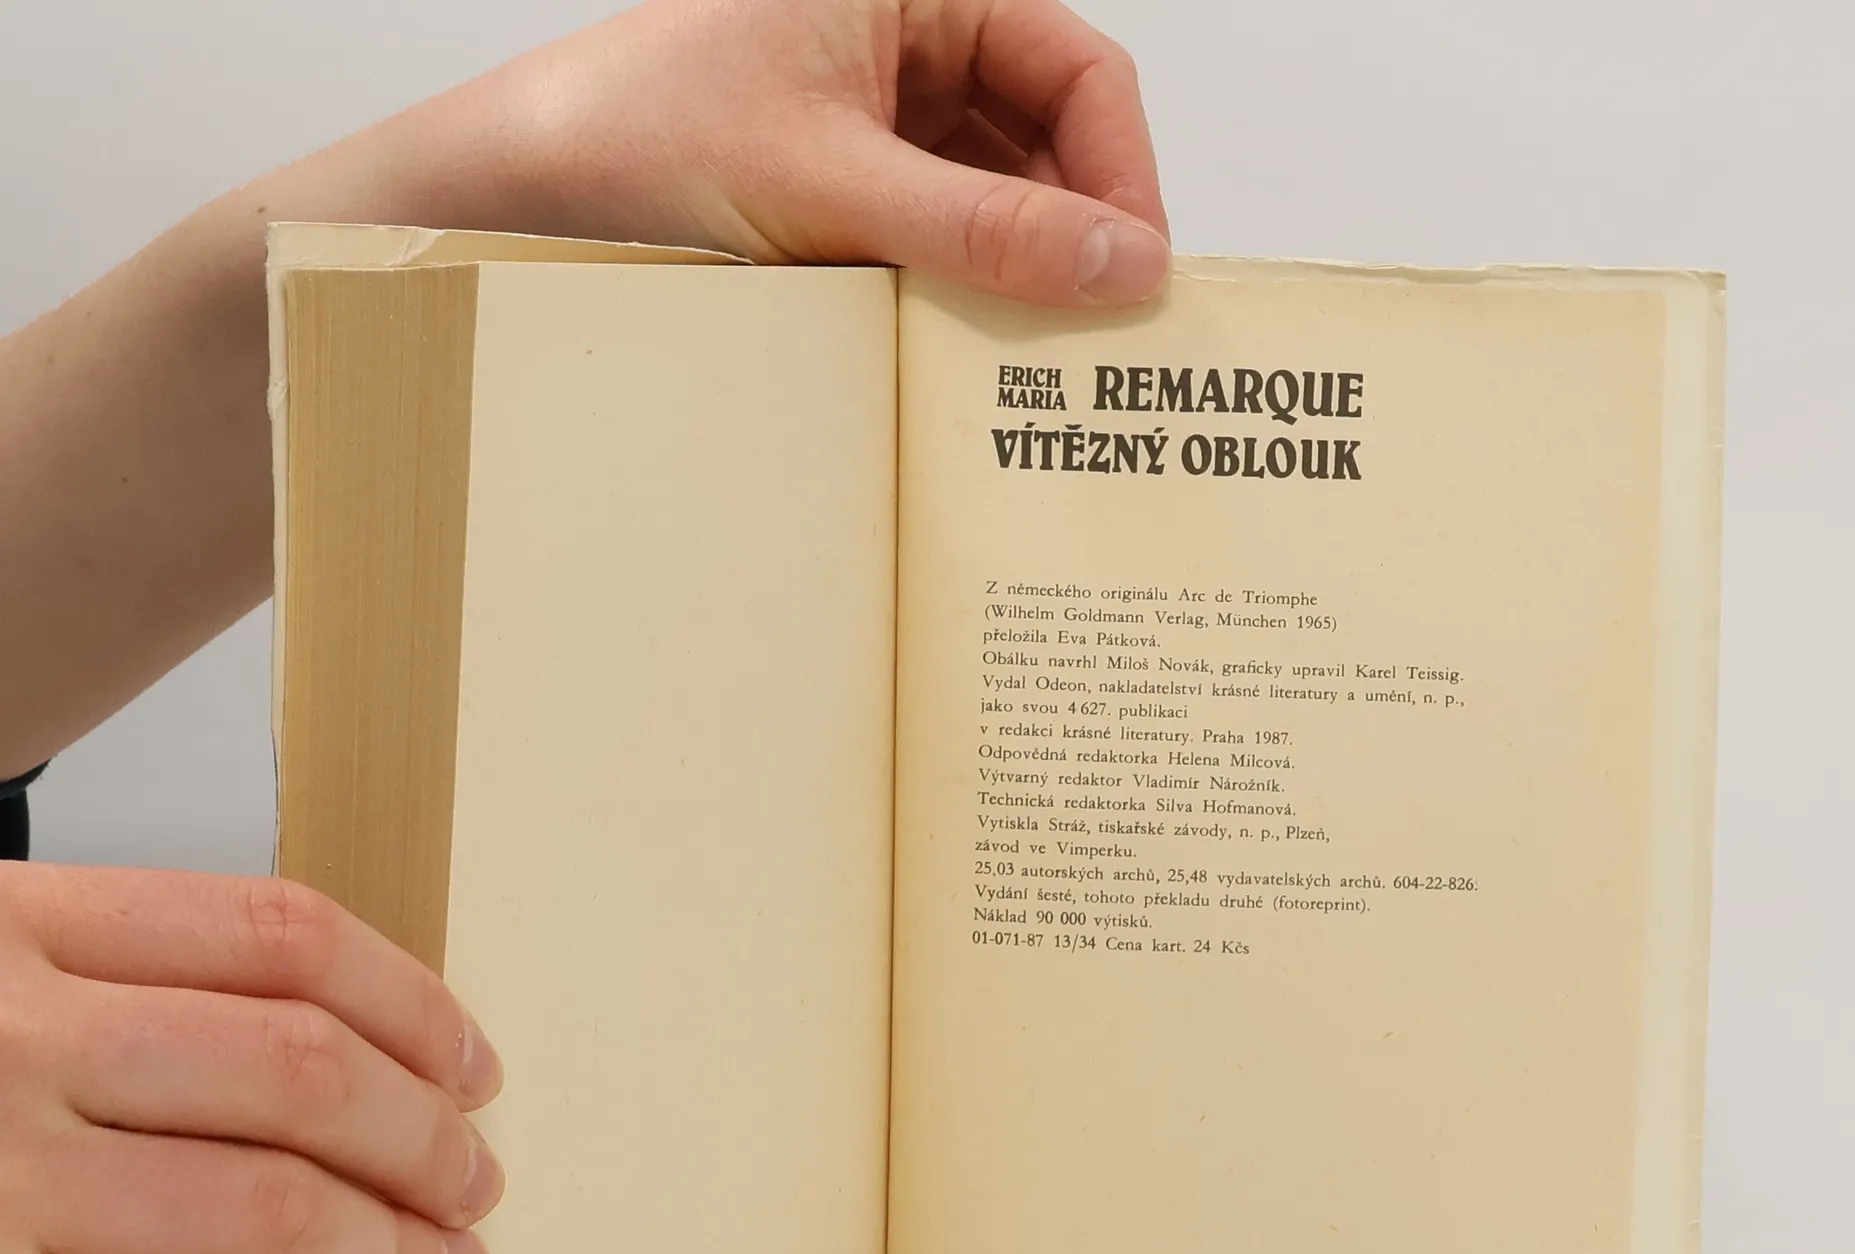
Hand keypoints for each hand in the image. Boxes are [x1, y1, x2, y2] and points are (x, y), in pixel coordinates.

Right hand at [0, 866, 504, 1253]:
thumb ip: (112, 985)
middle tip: (474, 1179)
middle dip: (424, 1136)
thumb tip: (343, 1051)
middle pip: (301, 1071)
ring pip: (276, 1207)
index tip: (472, 1065)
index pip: (280, 939)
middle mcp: (8, 1043)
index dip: (413, 1005)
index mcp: (12, 931)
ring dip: (397, 1248)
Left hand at [1, 0, 1169, 780]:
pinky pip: (929, 256)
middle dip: (1074, 242)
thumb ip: (988, 226)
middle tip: (1092, 350)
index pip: (1078, 71)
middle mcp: (899, 56)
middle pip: (1045, 147)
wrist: (493, 206)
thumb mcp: (833, 183)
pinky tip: (955, 369)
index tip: (1137, 283)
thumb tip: (1129, 265)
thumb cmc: (632, 140)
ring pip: (992, 213)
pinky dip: (951, 310)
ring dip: (1011, 287)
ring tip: (1025, 374)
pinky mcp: (831, 214)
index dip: (1123, 174)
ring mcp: (866, 139)